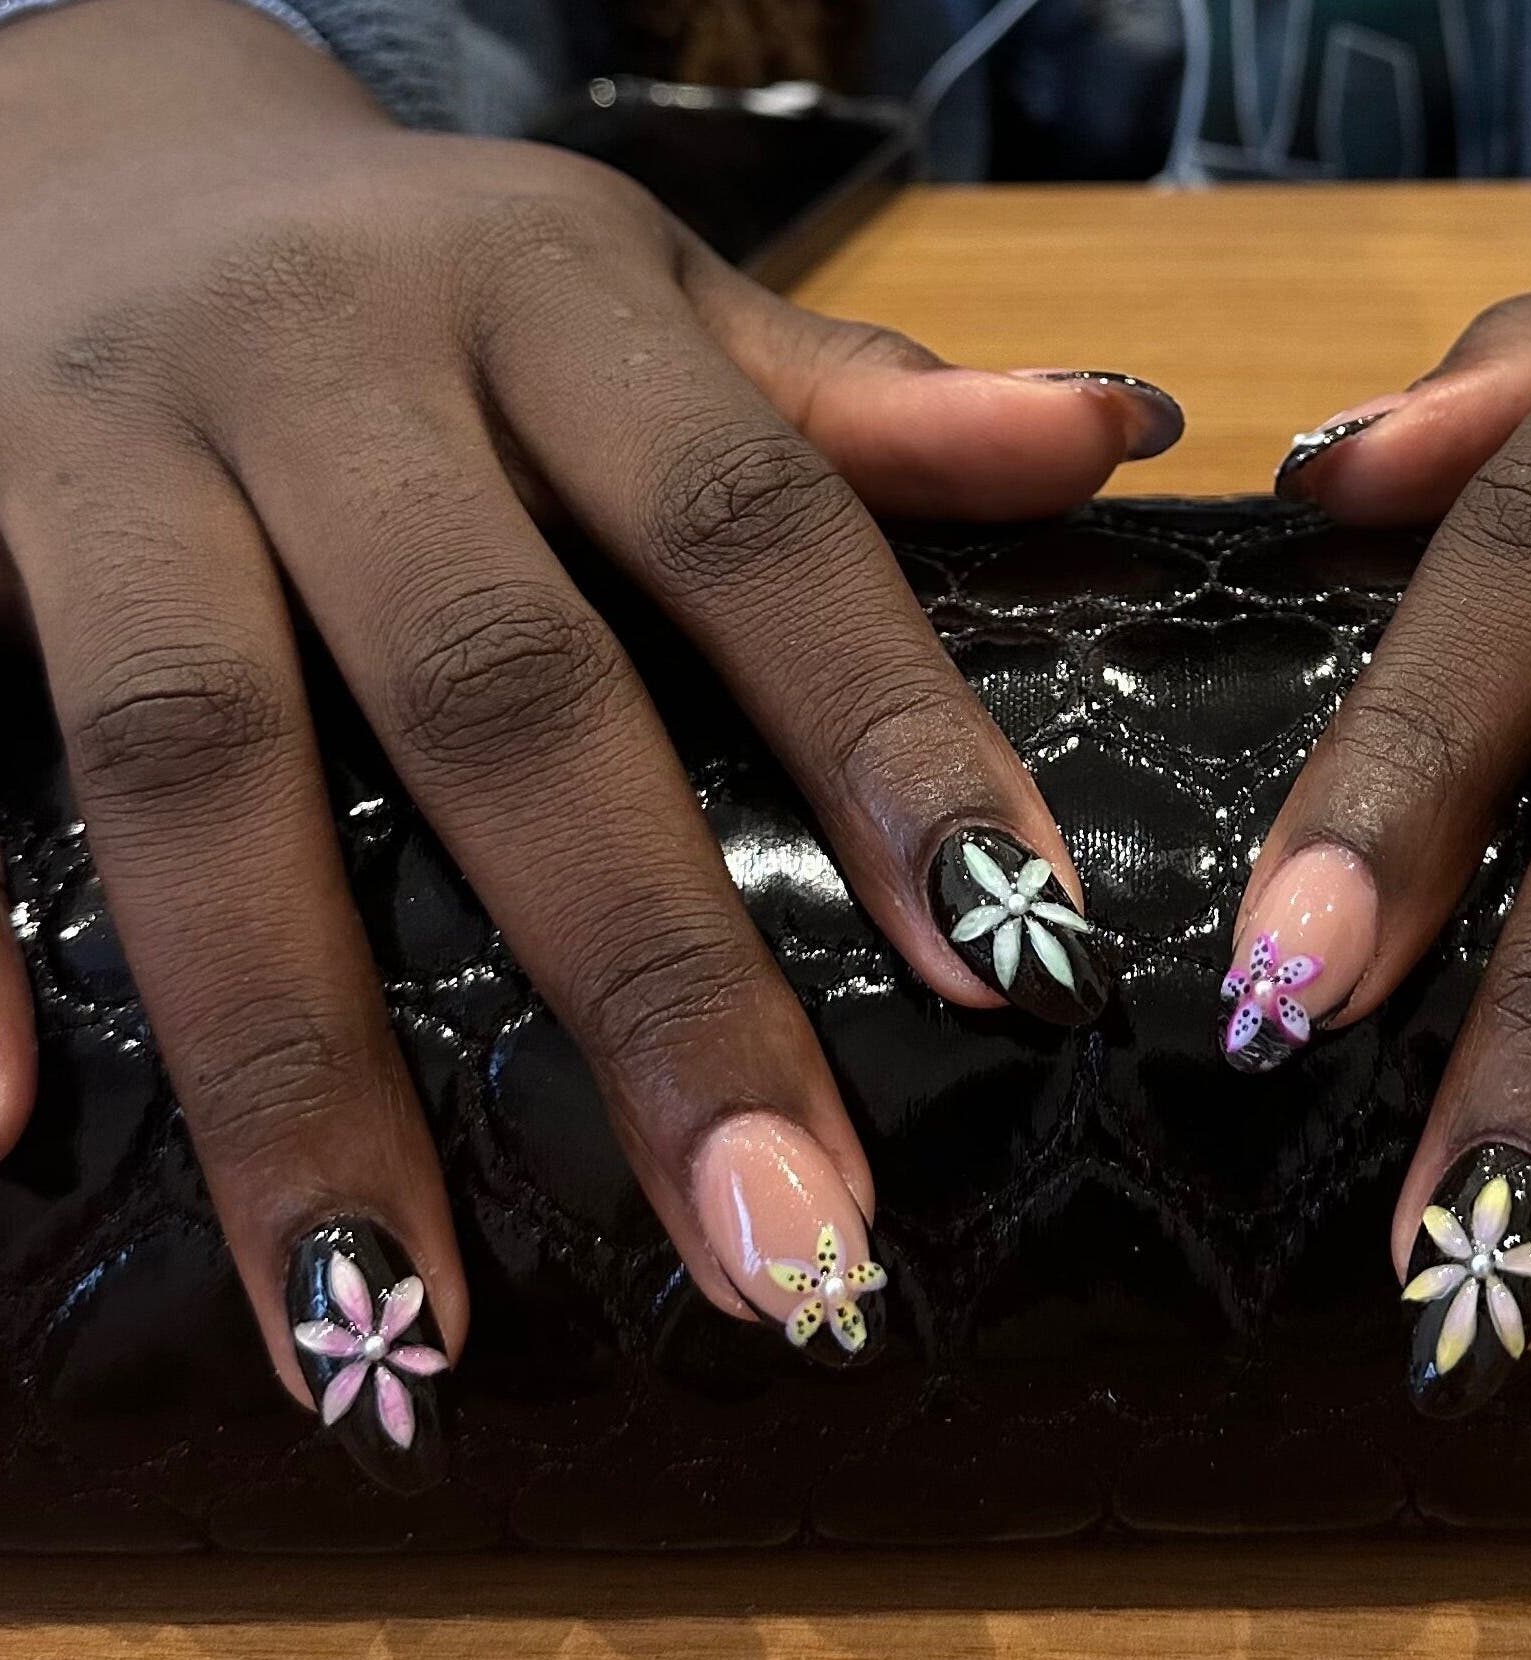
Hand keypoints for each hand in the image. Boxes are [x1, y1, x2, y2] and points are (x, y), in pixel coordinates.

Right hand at [0, 0, 1170, 1486]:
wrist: (92, 140)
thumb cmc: (428, 270)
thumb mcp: (643, 293)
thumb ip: (854, 402)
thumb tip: (1111, 436)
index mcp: (546, 300)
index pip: (755, 528)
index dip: (892, 737)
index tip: (1023, 960)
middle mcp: (322, 369)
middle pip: (499, 690)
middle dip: (646, 978)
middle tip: (782, 1251)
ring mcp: (88, 452)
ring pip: (192, 761)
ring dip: (296, 1062)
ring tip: (398, 1337)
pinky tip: (25, 1138)